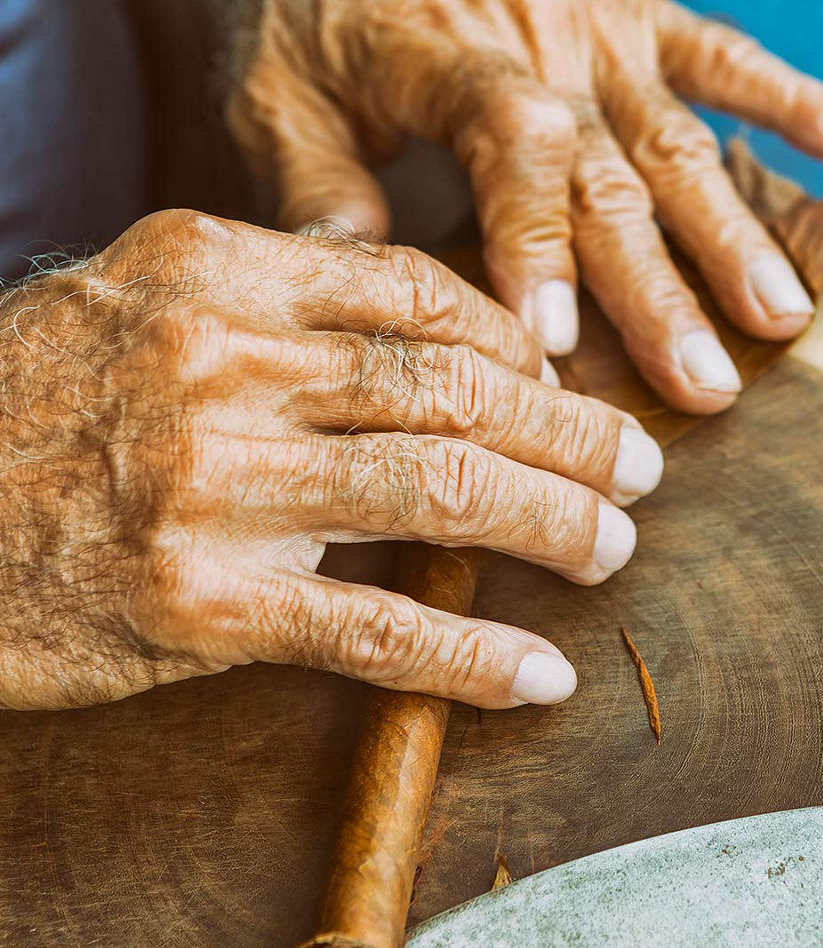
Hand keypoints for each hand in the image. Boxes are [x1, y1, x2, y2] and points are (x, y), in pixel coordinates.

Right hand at [0, 210, 661, 710]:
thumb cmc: (16, 415)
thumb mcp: (123, 309)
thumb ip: (257, 308)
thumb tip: (398, 332)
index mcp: (208, 272)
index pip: (412, 291)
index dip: (514, 342)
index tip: (561, 386)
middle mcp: (217, 363)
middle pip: (450, 387)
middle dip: (568, 433)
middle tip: (635, 470)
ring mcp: (209, 485)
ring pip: (436, 492)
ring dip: (550, 523)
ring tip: (610, 549)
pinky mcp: (197, 606)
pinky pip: (370, 634)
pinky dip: (469, 659)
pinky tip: (536, 676)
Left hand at [229, 0, 822, 412]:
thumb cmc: (299, 22)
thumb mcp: (271, 98)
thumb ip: (313, 184)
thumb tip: (356, 283)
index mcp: (439, 52)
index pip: (508, 148)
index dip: (534, 246)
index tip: (552, 349)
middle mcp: (534, 38)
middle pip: (608, 173)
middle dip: (660, 288)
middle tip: (704, 385)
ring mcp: (594, 23)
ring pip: (674, 138)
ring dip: (732, 232)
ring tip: (781, 321)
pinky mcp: (630, 13)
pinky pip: (720, 49)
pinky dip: (789, 94)